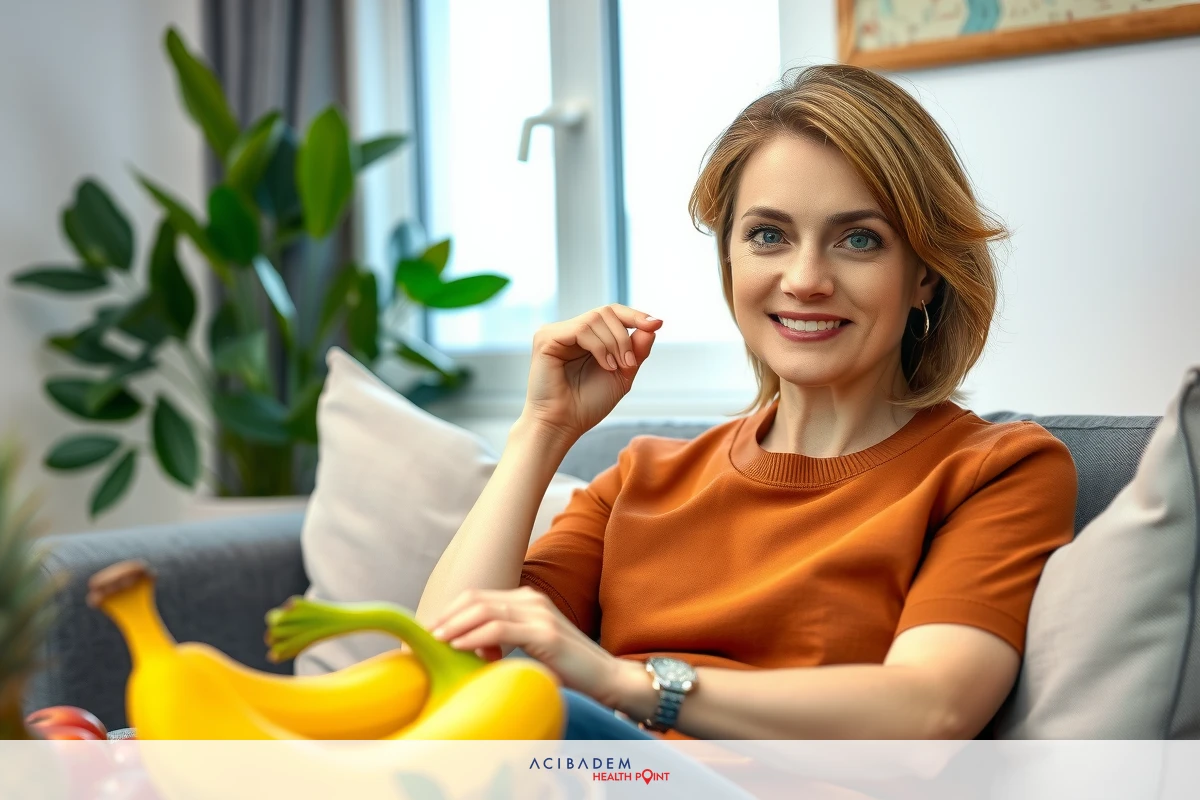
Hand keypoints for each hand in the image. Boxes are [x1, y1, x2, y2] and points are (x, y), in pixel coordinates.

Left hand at [429, 586, 624, 706]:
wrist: (608, 680)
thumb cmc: (568, 670)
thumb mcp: (529, 649)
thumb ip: (501, 644)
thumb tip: (468, 648)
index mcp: (528, 600)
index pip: (479, 597)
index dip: (451, 611)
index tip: (430, 630)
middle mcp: (532, 600)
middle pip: (477, 599)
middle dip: (447, 616)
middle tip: (426, 635)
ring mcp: (540, 614)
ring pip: (484, 610)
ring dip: (455, 625)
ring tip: (437, 640)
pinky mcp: (545, 634)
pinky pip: (499, 629)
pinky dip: (474, 636)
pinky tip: (459, 647)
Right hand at [521, 304, 661, 444]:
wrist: (565, 424)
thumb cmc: (588, 404)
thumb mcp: (622, 375)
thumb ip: (636, 351)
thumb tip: (653, 326)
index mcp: (586, 338)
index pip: (612, 313)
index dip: (635, 315)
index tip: (657, 324)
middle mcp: (570, 331)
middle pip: (607, 312)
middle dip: (624, 336)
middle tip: (628, 363)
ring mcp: (557, 333)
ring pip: (595, 318)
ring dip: (614, 344)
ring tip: (614, 368)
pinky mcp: (546, 339)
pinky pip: (581, 329)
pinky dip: (599, 347)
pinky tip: (604, 366)